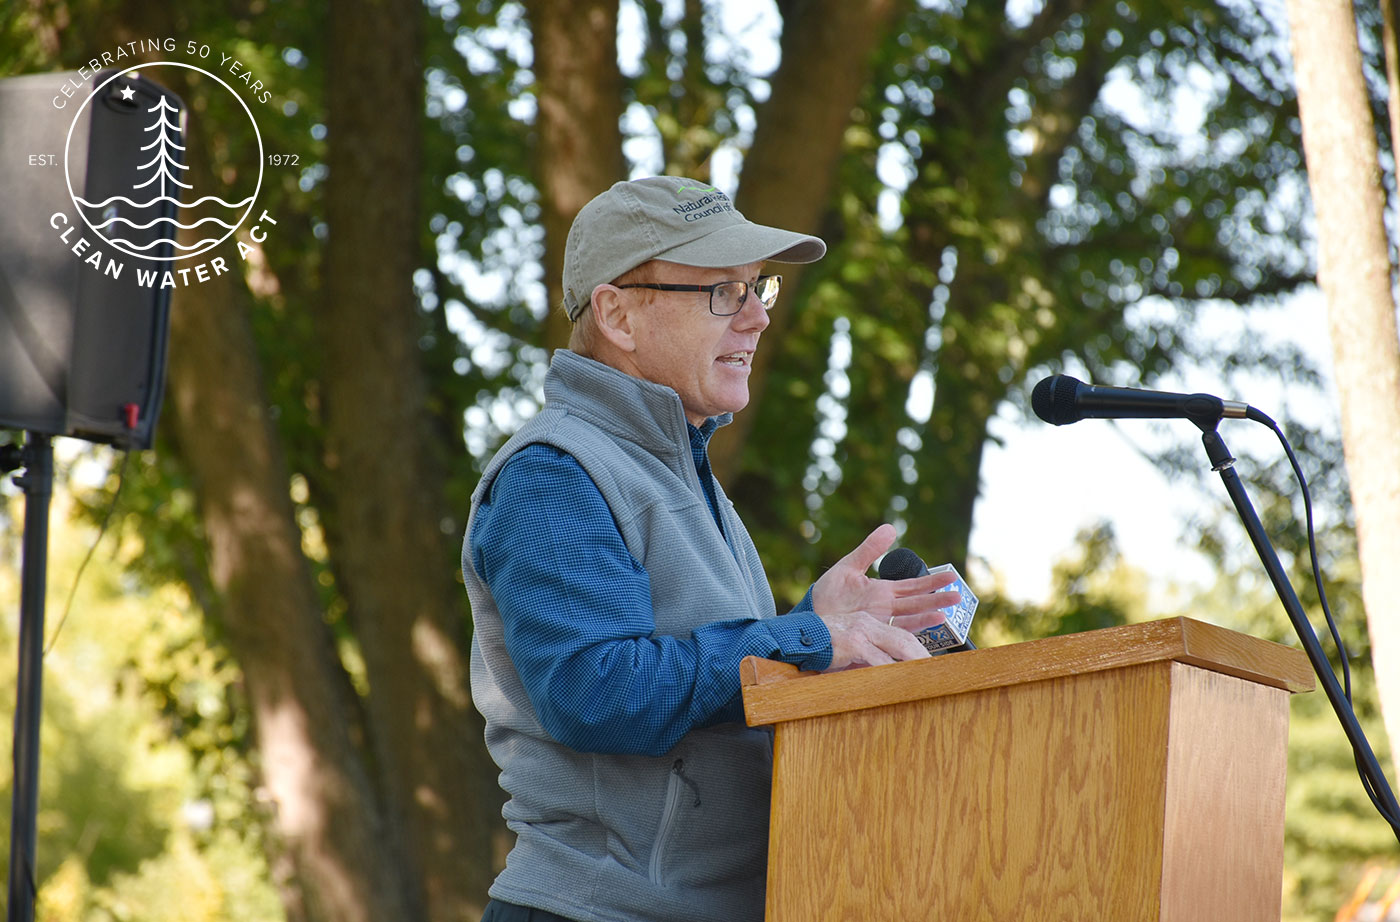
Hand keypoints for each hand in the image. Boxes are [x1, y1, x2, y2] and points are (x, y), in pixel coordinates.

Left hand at [811, 524, 961, 669]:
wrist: (811, 617)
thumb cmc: (828, 593)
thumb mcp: (849, 566)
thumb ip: (870, 549)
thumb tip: (891, 527)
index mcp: (883, 591)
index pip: (913, 585)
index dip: (931, 581)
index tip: (950, 576)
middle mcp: (886, 608)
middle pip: (917, 602)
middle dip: (937, 599)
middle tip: (958, 595)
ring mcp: (881, 622)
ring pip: (910, 619)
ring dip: (927, 616)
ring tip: (946, 613)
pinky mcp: (872, 634)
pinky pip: (893, 634)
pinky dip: (908, 632)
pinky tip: (920, 629)